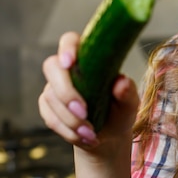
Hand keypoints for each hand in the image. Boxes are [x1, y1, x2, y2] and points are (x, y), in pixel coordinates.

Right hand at [38, 32, 139, 154]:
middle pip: (51, 67)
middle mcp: (67, 69)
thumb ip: (127, 92)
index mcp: (88, 58)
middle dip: (66, 92)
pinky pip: (50, 118)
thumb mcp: (129, 103)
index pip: (70, 40)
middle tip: (84, 112)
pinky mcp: (47, 107)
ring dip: (71, 119)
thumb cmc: (120, 110)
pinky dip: (67, 131)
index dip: (67, 47)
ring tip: (92, 132)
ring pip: (51, 97)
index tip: (70, 62)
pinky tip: (85, 138)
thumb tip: (121, 82)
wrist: (108, 136)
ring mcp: (53, 87)